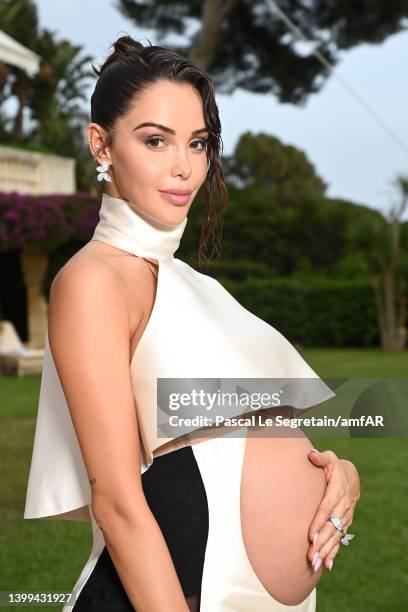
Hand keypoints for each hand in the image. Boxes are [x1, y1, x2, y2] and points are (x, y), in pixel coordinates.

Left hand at [306, 448, 360, 571]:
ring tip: (315, 563)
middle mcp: (343, 506)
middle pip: (331, 527)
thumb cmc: (335, 466)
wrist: (351, 475)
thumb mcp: (330, 458)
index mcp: (338, 490)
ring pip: (336, 536)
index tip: (310, 534)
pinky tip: (327, 564)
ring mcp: (346, 516)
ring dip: (326, 551)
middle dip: (321, 542)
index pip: (327, 508)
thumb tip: (311, 454)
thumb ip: (320, 457)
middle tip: (310, 556)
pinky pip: (340, 539)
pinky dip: (334, 552)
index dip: (319, 521)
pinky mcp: (345, 523)